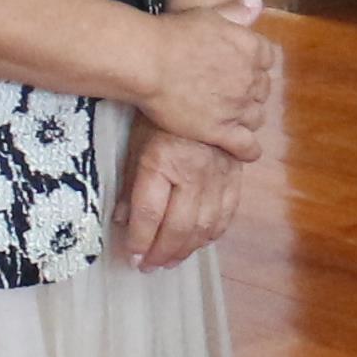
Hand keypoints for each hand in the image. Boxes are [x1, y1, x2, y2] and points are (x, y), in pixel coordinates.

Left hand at [109, 127, 243, 269]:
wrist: (201, 90)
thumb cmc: (160, 116)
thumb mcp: (136, 143)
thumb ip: (129, 183)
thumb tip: (121, 220)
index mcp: (162, 163)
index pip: (149, 213)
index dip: (139, 240)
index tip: (132, 256)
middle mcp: (192, 173)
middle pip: (178, 227)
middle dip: (161, 253)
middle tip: (148, 267)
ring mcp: (218, 176)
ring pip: (204, 227)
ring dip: (186, 250)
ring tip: (170, 261)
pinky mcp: (235, 175)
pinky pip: (226, 214)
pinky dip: (212, 235)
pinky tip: (198, 242)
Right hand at [139, 0, 276, 158]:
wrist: (150, 62)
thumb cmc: (175, 33)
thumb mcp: (210, 14)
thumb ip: (237, 11)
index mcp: (251, 48)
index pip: (268, 59)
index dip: (256, 64)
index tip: (243, 68)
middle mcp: (249, 79)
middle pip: (263, 90)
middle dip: (251, 91)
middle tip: (232, 93)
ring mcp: (237, 107)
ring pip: (256, 117)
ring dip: (248, 117)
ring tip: (233, 118)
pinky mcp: (220, 131)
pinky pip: (246, 146)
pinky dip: (249, 150)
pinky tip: (244, 150)